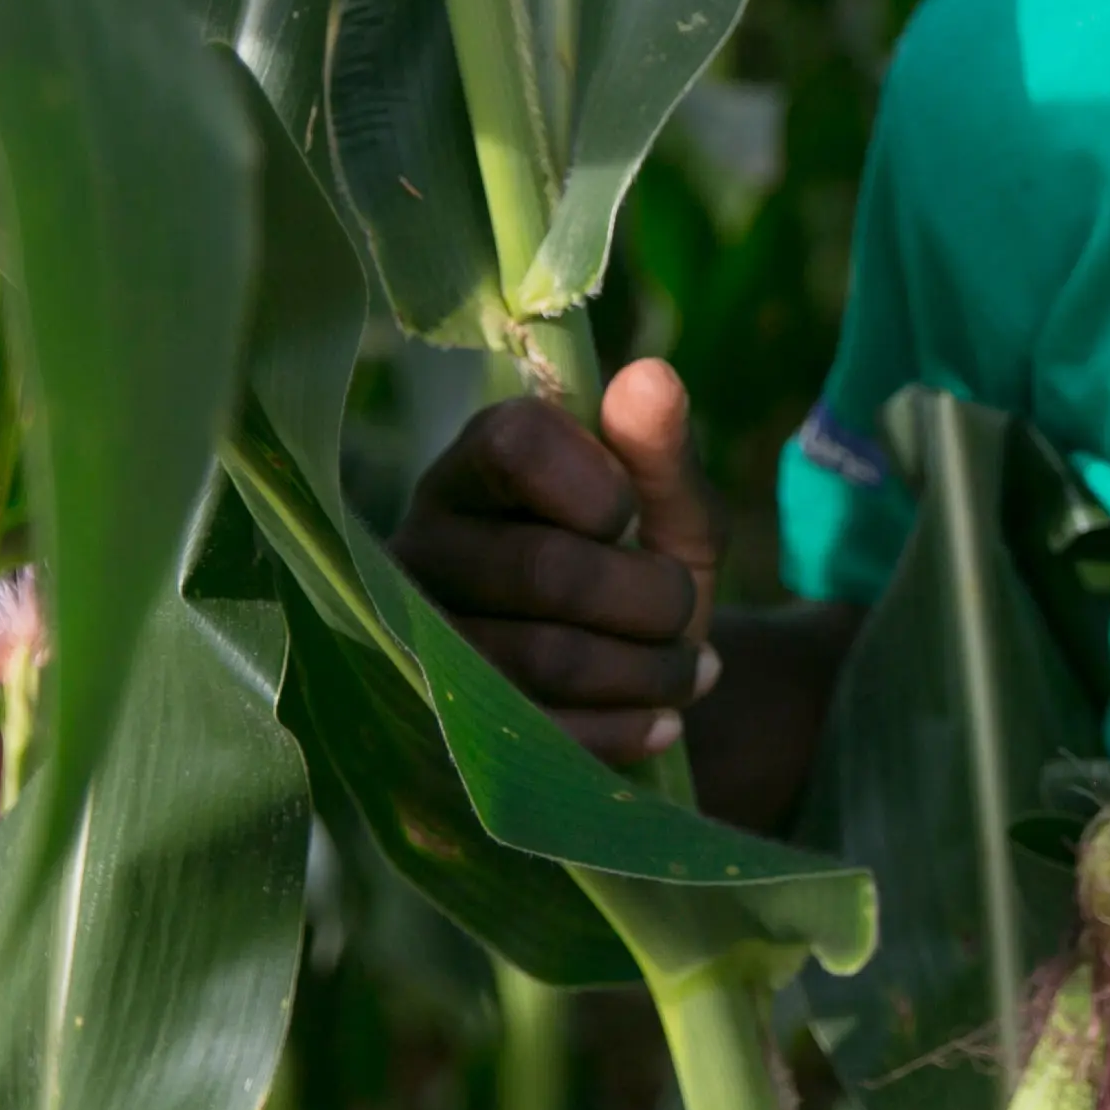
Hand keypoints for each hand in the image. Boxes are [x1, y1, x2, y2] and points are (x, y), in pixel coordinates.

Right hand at [392, 359, 723, 762]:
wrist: (638, 686)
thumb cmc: (644, 572)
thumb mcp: (673, 511)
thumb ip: (663, 451)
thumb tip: (651, 375)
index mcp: (476, 464)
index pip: (515, 443)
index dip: (597, 485)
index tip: (630, 514)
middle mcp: (426, 544)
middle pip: (545, 568)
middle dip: (651, 598)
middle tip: (685, 611)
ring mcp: (420, 641)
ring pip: (544, 659)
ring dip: (647, 671)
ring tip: (689, 671)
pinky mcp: (438, 726)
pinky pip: (536, 734)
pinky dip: (621, 731)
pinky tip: (661, 722)